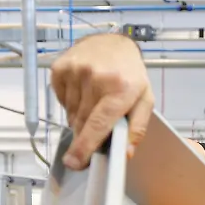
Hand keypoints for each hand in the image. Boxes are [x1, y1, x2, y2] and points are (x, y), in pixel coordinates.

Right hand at [50, 33, 154, 169]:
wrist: (112, 43)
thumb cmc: (130, 74)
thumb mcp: (144, 100)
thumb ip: (137, 128)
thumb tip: (125, 152)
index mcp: (120, 88)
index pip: (98, 124)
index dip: (85, 146)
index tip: (76, 162)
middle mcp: (95, 78)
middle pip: (82, 122)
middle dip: (84, 135)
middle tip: (91, 135)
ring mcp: (75, 71)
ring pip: (71, 113)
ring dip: (79, 118)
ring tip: (92, 105)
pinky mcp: (60, 68)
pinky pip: (61, 99)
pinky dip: (70, 103)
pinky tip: (82, 93)